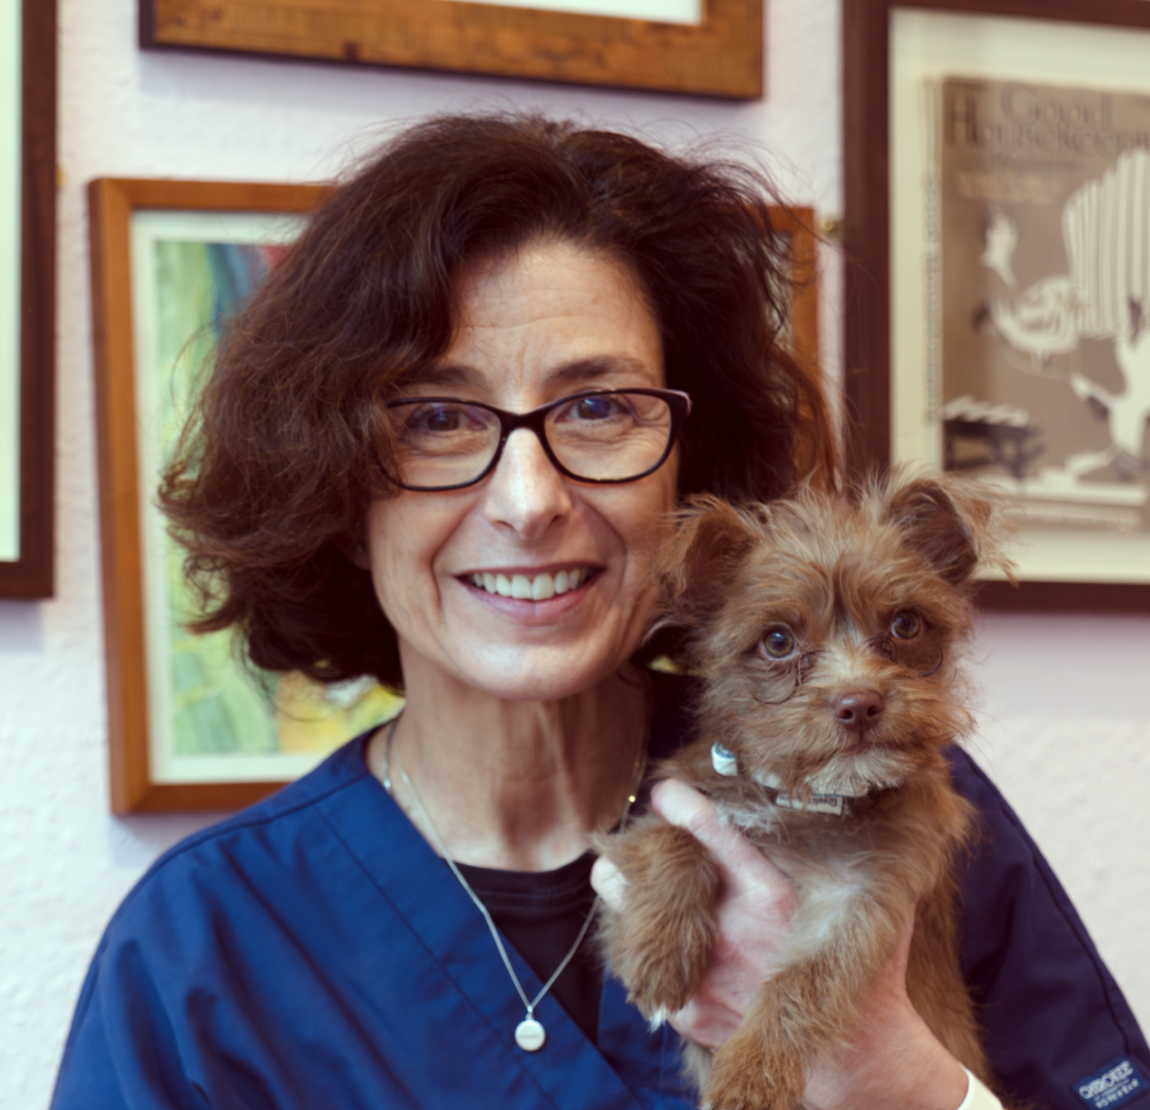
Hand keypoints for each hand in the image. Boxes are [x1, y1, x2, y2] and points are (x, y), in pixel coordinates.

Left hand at [592, 779, 970, 1109]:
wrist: (858, 1061)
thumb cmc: (868, 972)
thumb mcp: (872, 904)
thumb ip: (850, 854)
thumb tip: (849, 798)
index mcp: (773, 896)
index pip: (716, 835)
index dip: (684, 807)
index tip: (665, 790)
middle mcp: (735, 931)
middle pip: (659, 880)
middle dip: (630, 859)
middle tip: (617, 847)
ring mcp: (707, 974)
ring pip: (639, 925)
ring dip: (622, 900)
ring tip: (611, 879)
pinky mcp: (690, 1013)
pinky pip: (648, 971)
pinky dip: (644, 949)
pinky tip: (648, 938)